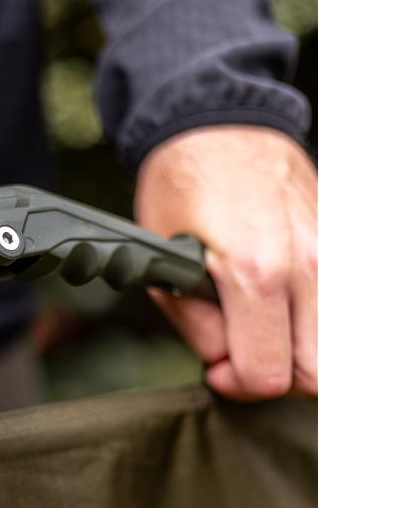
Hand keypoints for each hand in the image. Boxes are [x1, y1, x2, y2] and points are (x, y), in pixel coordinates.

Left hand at [134, 125, 316, 400]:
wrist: (218, 124)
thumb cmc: (184, 184)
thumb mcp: (163, 259)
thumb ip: (194, 322)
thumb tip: (221, 360)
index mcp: (255, 271)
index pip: (267, 373)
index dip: (235, 383)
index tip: (216, 368)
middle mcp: (310, 267)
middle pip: (316, 374)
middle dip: (273, 378)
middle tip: (240, 355)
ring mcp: (336, 255)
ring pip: (338, 348)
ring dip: (299, 354)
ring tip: (261, 330)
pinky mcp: (344, 245)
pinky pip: (342, 311)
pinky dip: (316, 324)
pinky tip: (282, 307)